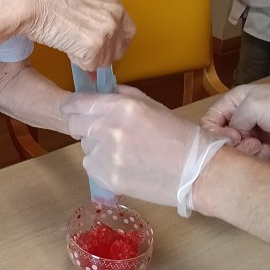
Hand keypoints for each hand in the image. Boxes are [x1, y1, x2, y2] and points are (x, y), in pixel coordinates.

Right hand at [23, 0, 134, 70]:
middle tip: (81, 47)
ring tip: (68, 39)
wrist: (33, 1)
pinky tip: (65, 44)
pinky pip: (90, 66)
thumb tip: (101, 46)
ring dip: (87, 57)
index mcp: (113, 0)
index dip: (116, 43)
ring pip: (104, 61)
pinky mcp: (95, 46)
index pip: (128, 30)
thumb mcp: (81, 2)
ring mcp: (107, 30)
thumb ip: (95, 19)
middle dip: (102, 54)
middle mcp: (115, 14)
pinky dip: (77, 61)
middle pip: (118, 49)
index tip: (106, 49)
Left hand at [61, 86, 226, 216]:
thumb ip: (122, 95)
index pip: (78, 103)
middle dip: (83, 125)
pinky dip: (101, 165)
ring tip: (122, 150)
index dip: (73, 105)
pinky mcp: (107, 178)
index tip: (73, 108)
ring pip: (84, 146)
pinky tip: (123, 164)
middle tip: (101, 130)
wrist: (197, 172)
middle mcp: (109, 129)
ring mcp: (106, 156)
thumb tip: (101, 91)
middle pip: (74, 125)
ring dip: (96, 146)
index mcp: (121, 107)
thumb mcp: (152, 105)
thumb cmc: (178, 135)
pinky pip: (91, 166)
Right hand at [201, 77, 269, 156]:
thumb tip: (232, 136)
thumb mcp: (252, 107)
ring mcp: (253, 131)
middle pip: (223, 138)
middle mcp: (241, 117)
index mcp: (234, 102)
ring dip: (248, 151)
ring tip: (262, 146)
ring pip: (238, 150)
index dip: (215, 132)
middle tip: (251, 143)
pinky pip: (253, 156)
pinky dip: (259, 156)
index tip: (232, 137)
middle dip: (235, 144)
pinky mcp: (265, 145)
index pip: (210, 119)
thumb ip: (233, 121)